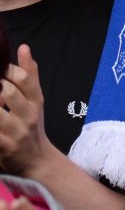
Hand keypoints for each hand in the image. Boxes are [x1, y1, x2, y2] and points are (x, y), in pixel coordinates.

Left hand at [0, 46, 54, 175]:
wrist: (36, 162)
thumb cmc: (31, 126)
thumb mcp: (35, 101)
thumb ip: (29, 75)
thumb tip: (24, 47)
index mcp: (35, 102)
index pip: (22, 78)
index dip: (5, 70)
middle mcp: (28, 116)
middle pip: (7, 92)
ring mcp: (15, 133)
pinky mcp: (3, 147)